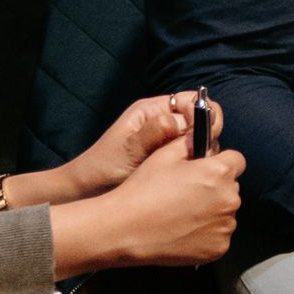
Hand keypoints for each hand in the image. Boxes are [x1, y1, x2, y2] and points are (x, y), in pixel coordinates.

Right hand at [53, 139, 243, 273]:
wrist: (126, 230)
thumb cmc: (144, 190)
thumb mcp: (164, 155)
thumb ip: (190, 143)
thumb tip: (202, 139)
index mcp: (219, 172)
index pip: (237, 160)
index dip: (222, 162)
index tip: (207, 169)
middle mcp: (230, 199)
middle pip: (231, 187)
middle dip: (216, 187)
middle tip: (187, 193)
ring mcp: (226, 226)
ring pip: (226, 212)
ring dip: (212, 211)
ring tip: (182, 214)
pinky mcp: (219, 248)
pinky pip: (219, 235)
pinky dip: (207, 233)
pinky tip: (183, 230)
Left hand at [68, 91, 203, 198]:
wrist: (89, 192)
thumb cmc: (103, 168)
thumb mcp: (128, 148)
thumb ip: (155, 132)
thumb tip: (181, 121)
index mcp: (154, 110)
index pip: (193, 101)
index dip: (202, 115)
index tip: (197, 136)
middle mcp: (167, 123)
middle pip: (204, 121)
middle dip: (204, 138)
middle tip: (192, 157)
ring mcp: (172, 144)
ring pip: (203, 143)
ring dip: (201, 155)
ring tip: (187, 171)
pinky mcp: (175, 162)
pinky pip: (196, 159)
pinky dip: (197, 168)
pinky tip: (187, 179)